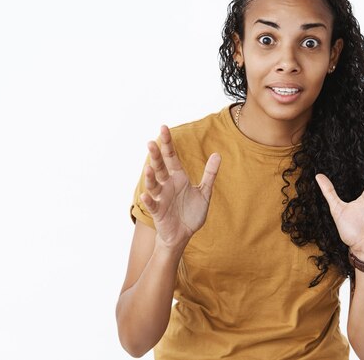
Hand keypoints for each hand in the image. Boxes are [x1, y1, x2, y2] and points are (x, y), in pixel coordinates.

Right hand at [140, 125, 220, 249]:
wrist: (184, 235)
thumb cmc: (192, 213)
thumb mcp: (204, 193)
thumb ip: (210, 174)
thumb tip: (217, 154)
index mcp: (178, 177)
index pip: (172, 157)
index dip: (168, 143)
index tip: (164, 127)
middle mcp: (167, 185)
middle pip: (160, 167)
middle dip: (156, 156)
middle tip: (151, 142)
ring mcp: (161, 198)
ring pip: (153, 185)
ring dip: (150, 177)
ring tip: (149, 168)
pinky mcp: (158, 212)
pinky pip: (153, 205)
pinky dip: (149, 201)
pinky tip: (146, 196)